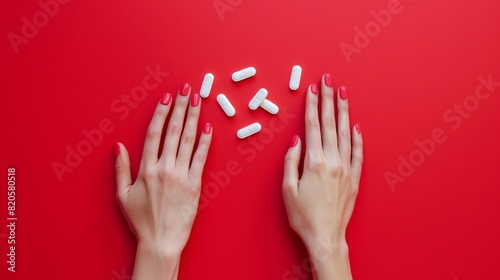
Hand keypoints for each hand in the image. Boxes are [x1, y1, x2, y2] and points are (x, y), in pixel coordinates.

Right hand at [115, 83, 211, 278]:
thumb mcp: (123, 195)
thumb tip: (118, 146)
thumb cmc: (141, 220)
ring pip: (188, 140)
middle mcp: (164, 168)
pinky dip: (205, 142)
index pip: (154, 133)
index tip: (167, 98)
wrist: (161, 240)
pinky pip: (201, 158)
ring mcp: (181, 175)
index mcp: (146, 169)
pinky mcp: (195, 184)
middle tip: (186, 90)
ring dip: (193, 118)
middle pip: (173, 131)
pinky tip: (208, 128)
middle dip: (180, 108)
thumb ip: (121, 168)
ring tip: (198, 101)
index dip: (161, 113)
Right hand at [282, 74, 362, 278]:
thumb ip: (291, 161)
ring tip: (342, 94)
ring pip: (346, 133)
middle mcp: (333, 161)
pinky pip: (358, 153)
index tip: (312, 89)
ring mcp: (346, 169)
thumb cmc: (303, 216)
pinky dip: (358, 138)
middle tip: (328, 80)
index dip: (312, 105)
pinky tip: (356, 126)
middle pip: (331, 124)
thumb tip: (297, 139)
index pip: (313, 126)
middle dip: (328, 99)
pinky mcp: (354, 179)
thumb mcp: (288, 189)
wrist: (325, 236)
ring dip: (344, 112)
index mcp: (314, 162)